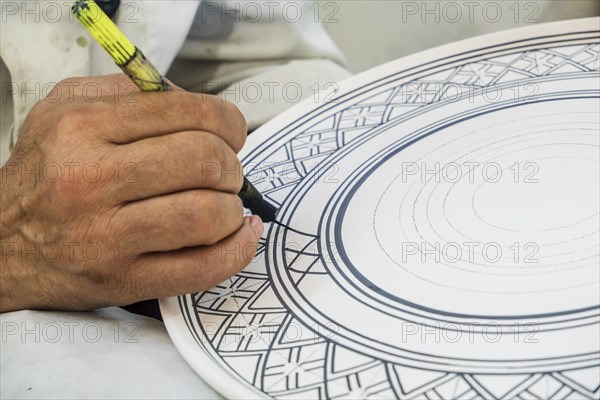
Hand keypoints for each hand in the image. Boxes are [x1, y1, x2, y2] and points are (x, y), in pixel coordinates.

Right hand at [0, 74, 262, 311]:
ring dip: (233, 209)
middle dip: (233, 166)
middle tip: (226, 173)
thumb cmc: (45, 172)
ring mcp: (106, 236)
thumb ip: (130, 92)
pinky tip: (240, 235)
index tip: (232, 134)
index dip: (229, 122)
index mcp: (82, 126)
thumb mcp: (65, 109)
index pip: (187, 112)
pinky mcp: (121, 280)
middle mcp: (90, 178)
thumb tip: (197, 104)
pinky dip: (236, 251)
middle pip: (205, 161)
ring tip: (225, 206)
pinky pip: (202, 269)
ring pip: (207, 215)